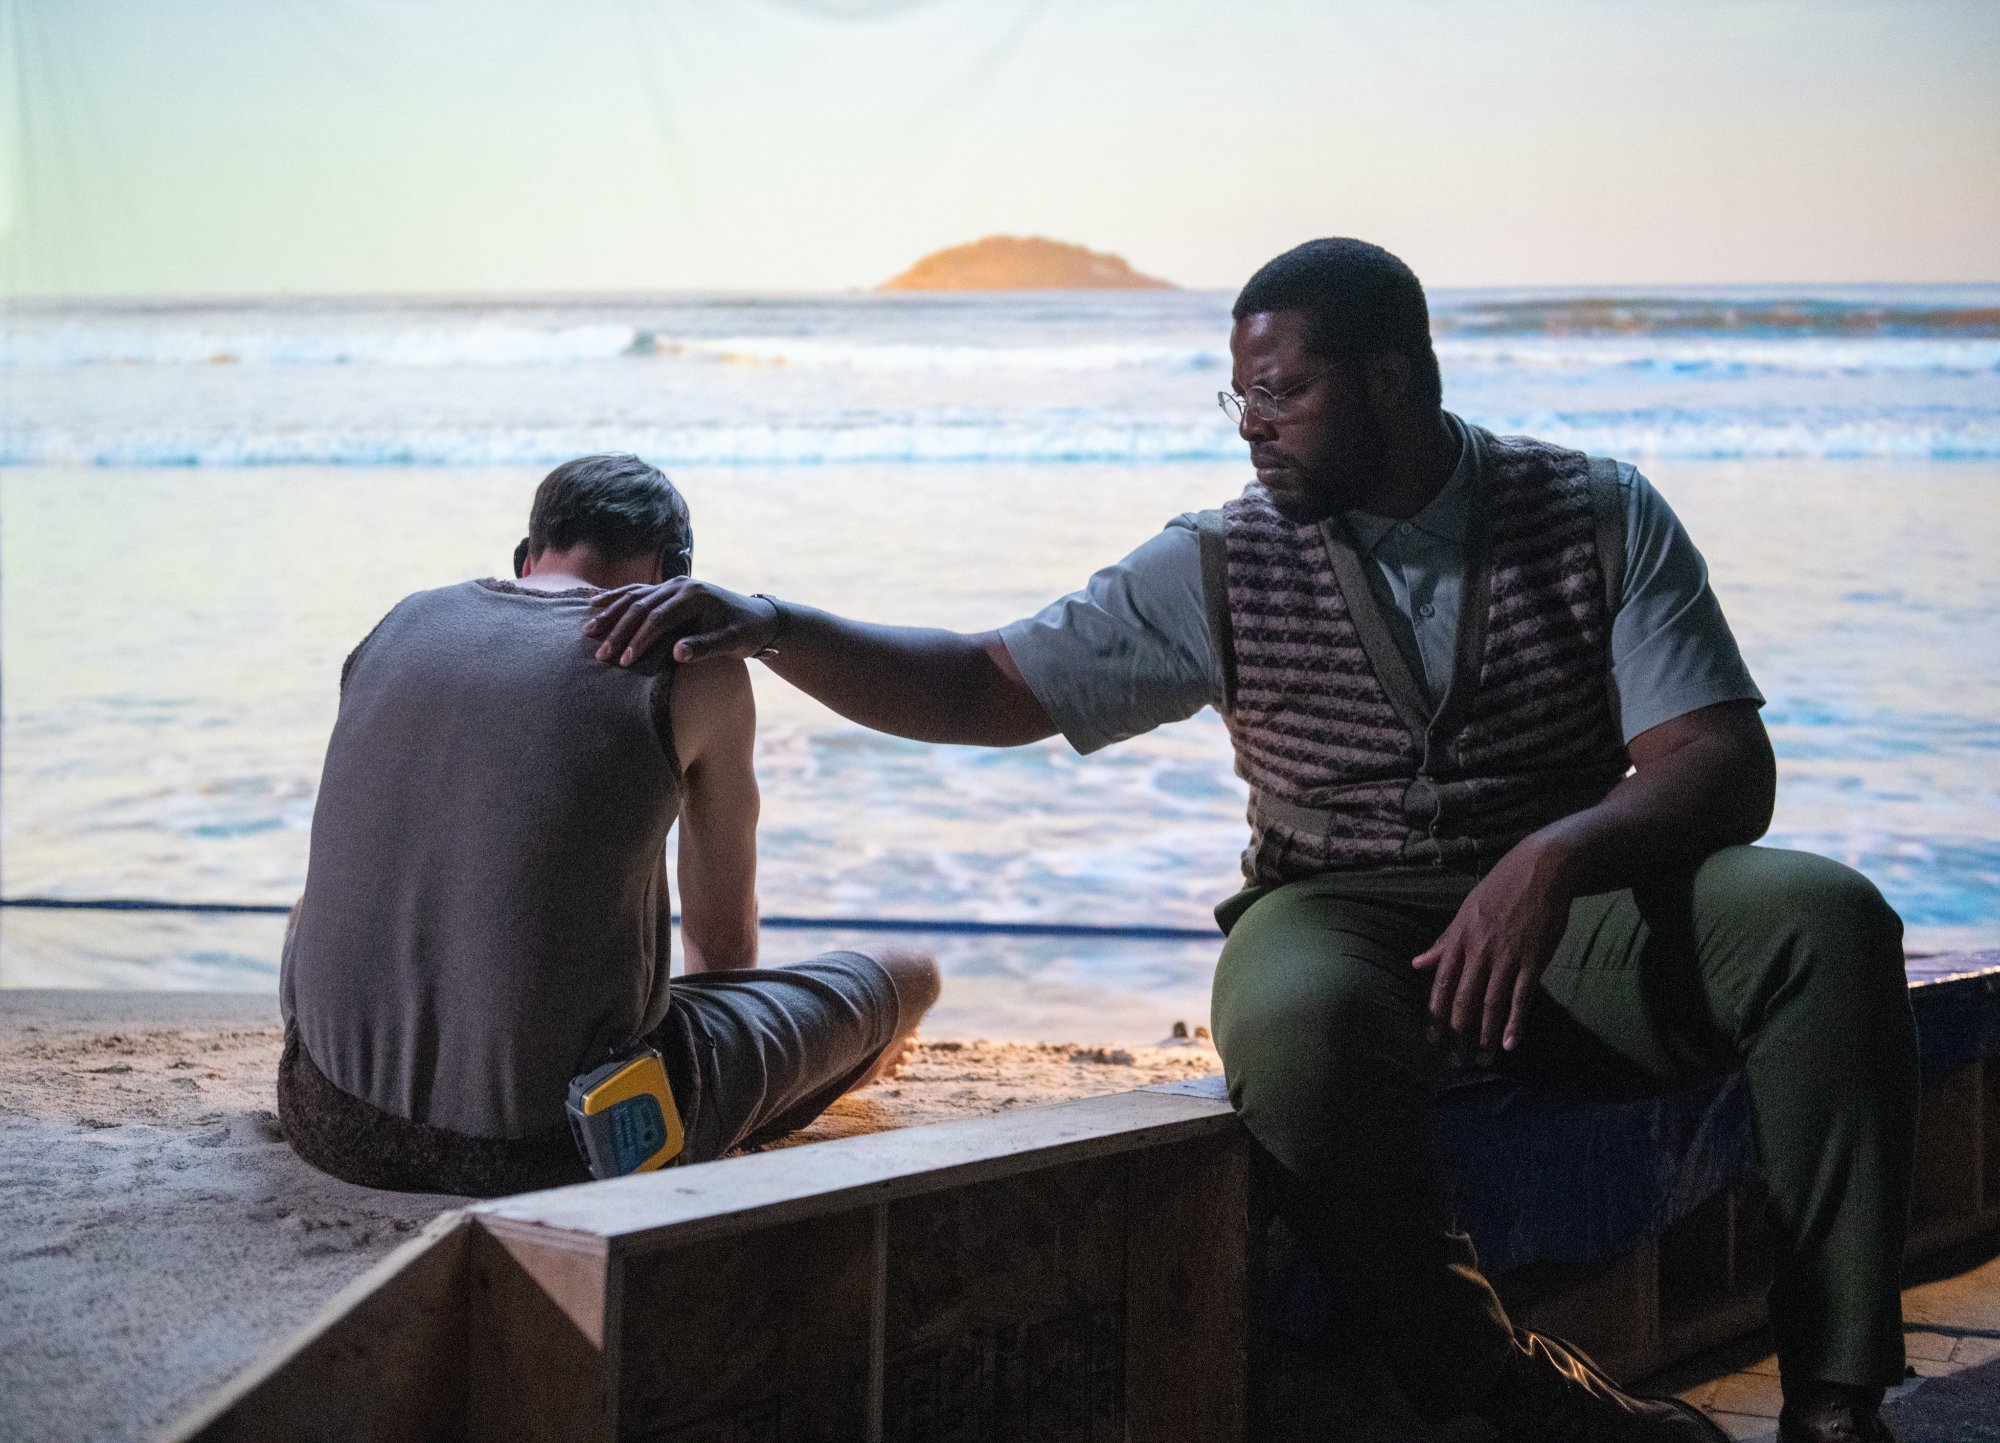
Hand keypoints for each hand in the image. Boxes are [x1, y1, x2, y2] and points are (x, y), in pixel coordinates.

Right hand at [584, 579, 781, 665]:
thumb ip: (706, 647)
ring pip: (634, 597)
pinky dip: (615, 599)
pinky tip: (594, 605)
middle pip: (641, 607)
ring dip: (610, 613)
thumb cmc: (745, 632)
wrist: (758, 616)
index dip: (641, 639)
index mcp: (694, 596)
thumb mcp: (732, 643)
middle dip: (619, 631)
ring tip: (588, 631)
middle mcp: (680, 585)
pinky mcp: (667, 588)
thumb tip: (677, 653)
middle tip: (601, 654)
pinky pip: (636, 591)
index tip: (626, 661)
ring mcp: (672, 584)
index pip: (659, 618)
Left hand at [1412, 837, 1575, 1059]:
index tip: (1431, 1041)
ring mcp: (1506, 957)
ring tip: (1482, 1060)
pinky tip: (1510, 1044)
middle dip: (1457, 1035)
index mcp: (1459, 940)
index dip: (1434, 1015)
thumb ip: (1442, 943)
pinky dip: (1515, 1023)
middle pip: (1463, 1001)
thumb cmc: (1499, 891)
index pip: (1441, 985)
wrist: (1539, 870)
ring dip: (1485, 1036)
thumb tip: (1416, 964)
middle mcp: (1478, 951)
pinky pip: (1521, 997)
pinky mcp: (1533, 960)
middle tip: (1456, 1062)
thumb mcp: (1464, 913)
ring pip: (1491, 1004)